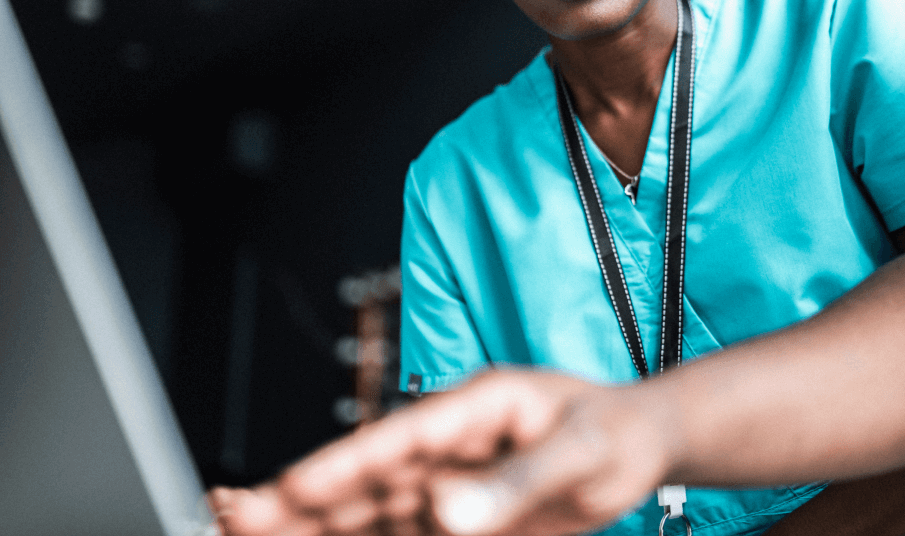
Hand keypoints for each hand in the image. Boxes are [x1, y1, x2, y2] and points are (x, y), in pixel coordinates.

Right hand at [209, 367, 672, 535]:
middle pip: (367, 477)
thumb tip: (450, 515)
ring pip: (371, 509)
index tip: (288, 488)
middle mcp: (452, 444)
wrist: (644, 447)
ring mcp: (452, 480)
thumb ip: (517, 481)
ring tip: (249, 529)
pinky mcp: (463, 516)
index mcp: (476, 407)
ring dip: (316, 524)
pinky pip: (402, 533)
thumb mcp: (580, 452)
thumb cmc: (617, 432)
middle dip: (301, 498)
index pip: (400, 439)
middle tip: (233, 515)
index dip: (342, 464)